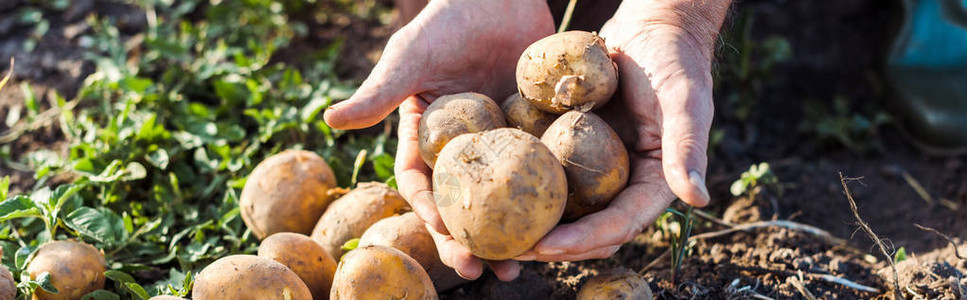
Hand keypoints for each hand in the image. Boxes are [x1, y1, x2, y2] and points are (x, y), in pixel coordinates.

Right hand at [323, 0, 554, 280]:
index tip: (444, 235)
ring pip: (504, 198)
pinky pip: (541, 170)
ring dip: (512, 233)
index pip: (422, 185)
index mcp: (427, 137)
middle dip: (470, 242)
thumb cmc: (447, 19)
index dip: (429, 214)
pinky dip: (548, 197)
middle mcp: (463, 148)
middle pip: (463, 205)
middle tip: (485, 271)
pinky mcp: (535, 132)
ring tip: (526, 263)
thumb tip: (330, 120)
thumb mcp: (411, 56)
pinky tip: (564, 222)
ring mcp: (501, 143)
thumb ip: (379, 92)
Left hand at [515, 0, 730, 261]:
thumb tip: (697, 198)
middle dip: (552, 244)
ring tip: (496, 230)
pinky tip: (494, 189)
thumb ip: (686, 148)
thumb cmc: (673, 60)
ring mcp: (598, 169)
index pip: (619, 224)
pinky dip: (526, 186)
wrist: (652, 28)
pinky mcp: (575, 149)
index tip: (548, 245)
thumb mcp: (684, 101)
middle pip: (588, 229)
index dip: (585, 240)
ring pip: (565, 209)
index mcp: (655, 184)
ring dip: (534, 223)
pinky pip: (549, 174)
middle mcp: (624, 184)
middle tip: (510, 249)